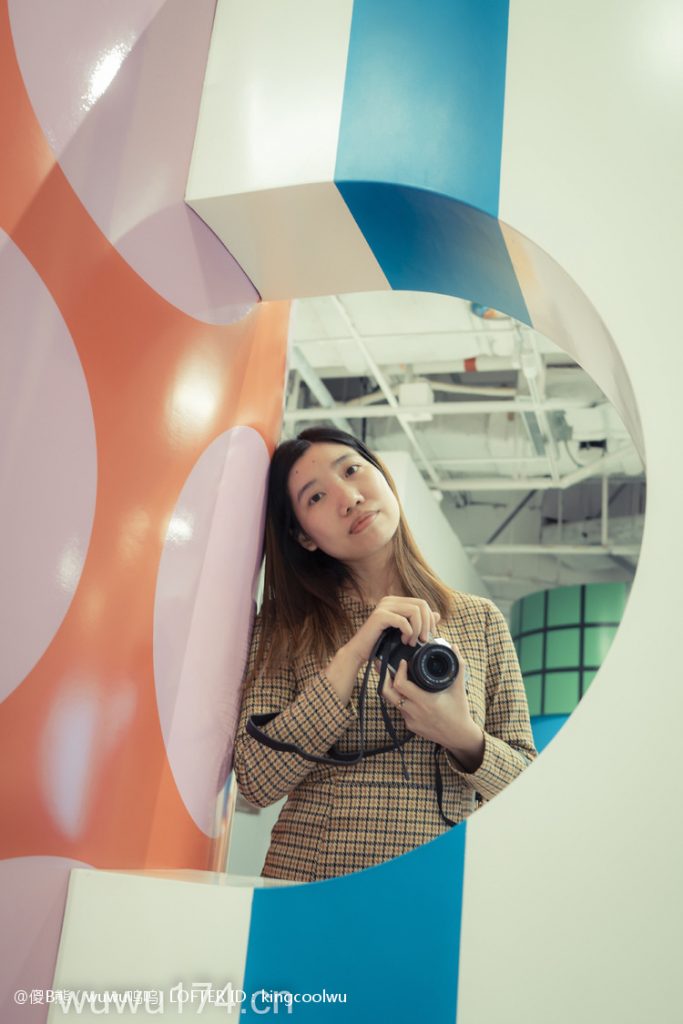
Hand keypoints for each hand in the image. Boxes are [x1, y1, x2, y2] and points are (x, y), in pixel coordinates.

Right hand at [344, 596, 440, 665]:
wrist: (360, 652)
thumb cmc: (381, 644)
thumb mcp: (404, 633)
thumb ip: (419, 623)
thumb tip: (438, 614)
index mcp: (396, 602)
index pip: (422, 603)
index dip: (430, 619)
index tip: (428, 636)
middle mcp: (390, 600)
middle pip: (421, 605)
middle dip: (426, 624)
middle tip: (423, 640)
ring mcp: (384, 606)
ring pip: (414, 611)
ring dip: (417, 629)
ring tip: (412, 642)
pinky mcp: (380, 616)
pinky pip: (403, 620)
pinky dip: (408, 632)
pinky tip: (403, 641)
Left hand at [380, 639, 483, 762]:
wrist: (459, 736)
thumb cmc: (459, 711)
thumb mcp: (459, 688)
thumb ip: (458, 665)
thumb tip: (454, 647)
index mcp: (425, 701)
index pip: (400, 685)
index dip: (398, 671)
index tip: (403, 662)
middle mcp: (414, 712)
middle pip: (387, 693)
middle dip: (384, 677)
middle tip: (386, 665)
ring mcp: (410, 720)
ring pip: (392, 701)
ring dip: (392, 688)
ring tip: (393, 675)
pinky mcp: (409, 726)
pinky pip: (400, 710)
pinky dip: (400, 699)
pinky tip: (406, 692)